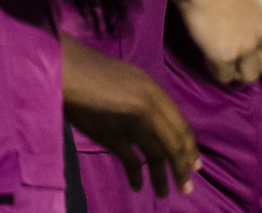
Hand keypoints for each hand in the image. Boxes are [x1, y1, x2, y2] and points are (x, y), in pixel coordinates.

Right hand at [63, 35, 200, 196]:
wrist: (66, 70)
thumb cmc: (92, 70)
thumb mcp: (129, 78)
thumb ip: (145, 98)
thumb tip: (156, 122)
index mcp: (153, 90)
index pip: (181, 124)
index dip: (190, 146)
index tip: (195, 164)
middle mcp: (148, 105)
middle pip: (174, 142)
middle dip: (182, 166)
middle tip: (186, 186)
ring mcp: (131, 121)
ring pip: (157, 154)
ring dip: (163, 176)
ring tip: (164, 193)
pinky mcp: (111, 135)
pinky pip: (131, 161)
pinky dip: (137, 175)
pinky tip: (137, 186)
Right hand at [174, 0, 261, 84]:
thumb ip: (256, 11)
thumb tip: (246, 24)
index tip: (249, 52)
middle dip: (252, 65)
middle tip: (234, 60)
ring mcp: (248, 46)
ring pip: (249, 76)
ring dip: (235, 72)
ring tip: (220, 62)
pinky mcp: (227, 55)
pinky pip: (225, 77)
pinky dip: (216, 72)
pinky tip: (208, 60)